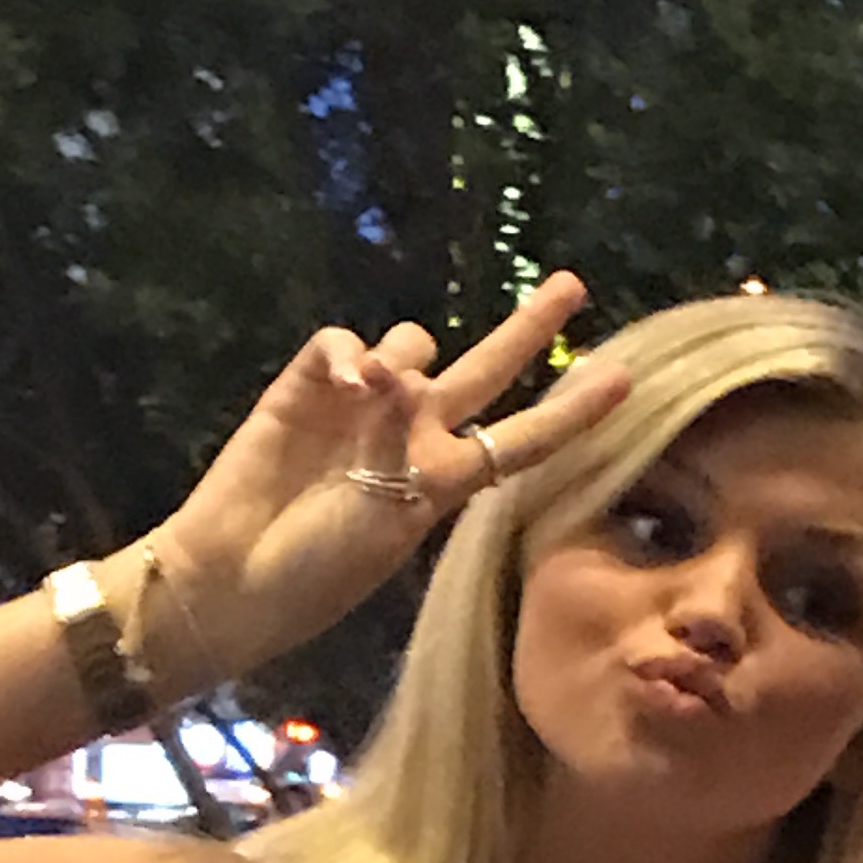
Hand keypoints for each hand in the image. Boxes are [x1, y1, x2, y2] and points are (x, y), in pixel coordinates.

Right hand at [131, 272, 631, 689]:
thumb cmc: (319, 572)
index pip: (524, 440)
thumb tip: (397, 368)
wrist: (236, 576)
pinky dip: (349, 354)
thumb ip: (403, 444)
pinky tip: (345, 383)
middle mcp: (412, 437)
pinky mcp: (308, 387)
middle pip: (486, 371)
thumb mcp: (386, 523)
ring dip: (404, 356)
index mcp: (445, 483)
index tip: (625, 379)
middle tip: (573, 286)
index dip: (573, 412)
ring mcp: (363, 408)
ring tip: (377, 396)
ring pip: (410, 342)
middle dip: (528, 328)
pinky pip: (344, 343)